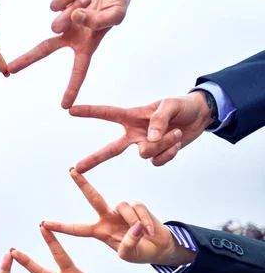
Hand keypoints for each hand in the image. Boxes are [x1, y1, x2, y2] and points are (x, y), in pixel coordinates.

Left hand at [8, 0, 134, 107]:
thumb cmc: (118, 2)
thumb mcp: (116, 15)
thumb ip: (98, 21)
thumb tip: (74, 17)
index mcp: (86, 45)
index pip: (79, 71)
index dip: (72, 88)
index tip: (65, 106)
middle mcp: (71, 36)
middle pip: (44, 49)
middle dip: (27, 58)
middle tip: (10, 69)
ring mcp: (62, 20)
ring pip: (56, 22)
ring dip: (73, 11)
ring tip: (88, 1)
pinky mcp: (58, 4)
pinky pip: (56, 5)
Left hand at [42, 168, 195, 266]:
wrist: (159, 249)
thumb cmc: (139, 252)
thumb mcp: (128, 255)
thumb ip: (127, 245)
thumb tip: (135, 227)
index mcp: (99, 231)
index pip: (77, 228)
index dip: (61, 226)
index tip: (43, 223)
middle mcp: (108, 217)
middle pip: (93, 198)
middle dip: (82, 184)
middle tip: (72, 171)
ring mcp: (122, 210)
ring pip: (122, 207)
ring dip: (133, 222)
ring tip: (142, 234)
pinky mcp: (137, 206)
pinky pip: (138, 209)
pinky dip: (145, 222)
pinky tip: (149, 231)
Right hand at [70, 92, 212, 171]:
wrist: (200, 116)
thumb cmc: (182, 105)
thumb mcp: (171, 105)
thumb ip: (158, 120)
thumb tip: (148, 139)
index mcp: (133, 116)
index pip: (107, 114)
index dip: (89, 112)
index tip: (71, 110)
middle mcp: (134, 133)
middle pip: (110, 149)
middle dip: (94, 159)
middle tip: (77, 167)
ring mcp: (145, 145)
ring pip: (146, 153)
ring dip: (163, 144)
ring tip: (175, 132)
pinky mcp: (157, 154)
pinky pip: (158, 161)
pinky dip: (169, 153)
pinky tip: (176, 142)